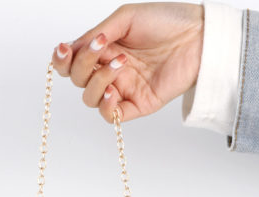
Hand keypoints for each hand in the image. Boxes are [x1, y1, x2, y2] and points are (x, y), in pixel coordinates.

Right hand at [51, 2, 203, 122]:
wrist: (198, 37)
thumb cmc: (166, 22)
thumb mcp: (126, 18)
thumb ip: (98, 33)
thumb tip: (73, 47)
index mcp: (104, 49)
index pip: (72, 62)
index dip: (61, 60)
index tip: (63, 50)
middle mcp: (109, 70)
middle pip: (77, 80)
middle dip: (83, 65)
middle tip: (102, 48)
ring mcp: (123, 88)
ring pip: (90, 98)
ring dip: (98, 81)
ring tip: (120, 65)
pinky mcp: (137, 105)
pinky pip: (111, 116)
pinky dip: (106, 106)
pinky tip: (115, 91)